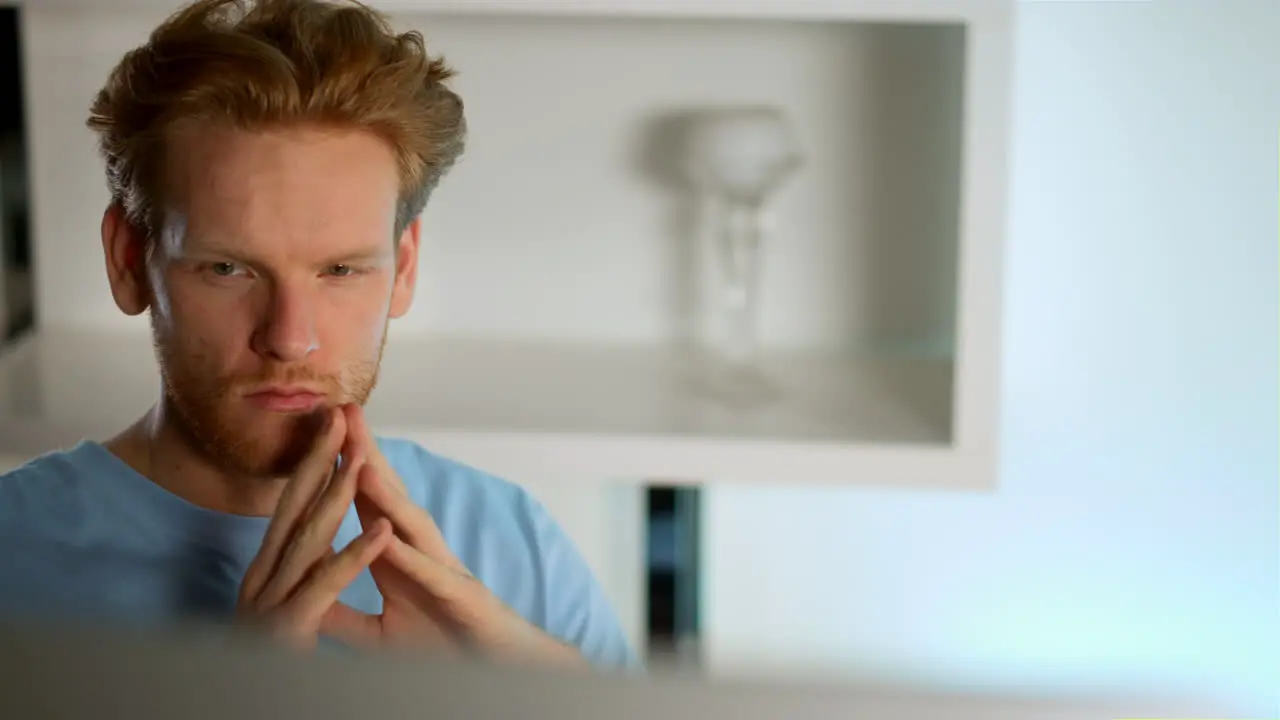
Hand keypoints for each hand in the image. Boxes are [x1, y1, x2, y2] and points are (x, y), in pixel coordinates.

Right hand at [236, 408, 393, 650]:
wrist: (236, 705)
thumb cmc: (262, 669)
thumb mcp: (284, 620)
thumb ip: (300, 585)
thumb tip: (311, 555)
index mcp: (264, 575)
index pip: (290, 509)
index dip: (311, 466)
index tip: (333, 428)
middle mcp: (261, 581)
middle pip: (294, 509)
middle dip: (320, 459)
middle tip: (343, 413)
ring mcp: (270, 603)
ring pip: (310, 540)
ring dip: (338, 495)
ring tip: (363, 457)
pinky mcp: (287, 628)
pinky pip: (326, 586)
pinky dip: (356, 555)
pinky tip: (381, 531)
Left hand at [319, 405, 586, 665]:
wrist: (494, 669)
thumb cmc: (442, 646)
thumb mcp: (378, 633)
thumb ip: (344, 614)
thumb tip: (306, 601)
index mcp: (399, 557)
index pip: (367, 503)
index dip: (344, 467)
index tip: (322, 431)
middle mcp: (421, 553)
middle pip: (389, 497)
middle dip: (366, 453)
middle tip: (344, 412)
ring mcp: (442, 571)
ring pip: (410, 525)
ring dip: (386, 493)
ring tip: (359, 461)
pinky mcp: (459, 597)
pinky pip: (428, 573)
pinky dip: (406, 554)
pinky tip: (385, 536)